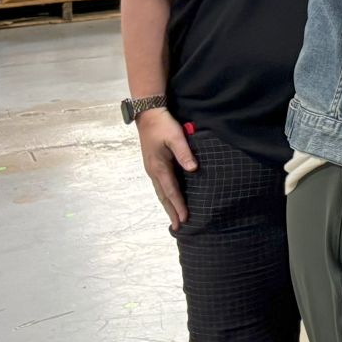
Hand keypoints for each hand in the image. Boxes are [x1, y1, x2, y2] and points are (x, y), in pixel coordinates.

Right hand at [138, 108, 195, 229]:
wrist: (148, 114)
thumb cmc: (163, 126)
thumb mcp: (176, 137)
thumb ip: (185, 154)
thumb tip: (193, 169)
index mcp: (159, 167)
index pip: (171, 191)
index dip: (178, 205)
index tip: (184, 219)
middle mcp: (153, 171)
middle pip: (163, 196)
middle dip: (171, 211)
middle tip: (178, 227)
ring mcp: (152, 169)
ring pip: (160, 191)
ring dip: (168, 205)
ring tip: (174, 217)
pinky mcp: (153, 165)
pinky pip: (160, 185)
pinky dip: (165, 195)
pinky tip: (170, 198)